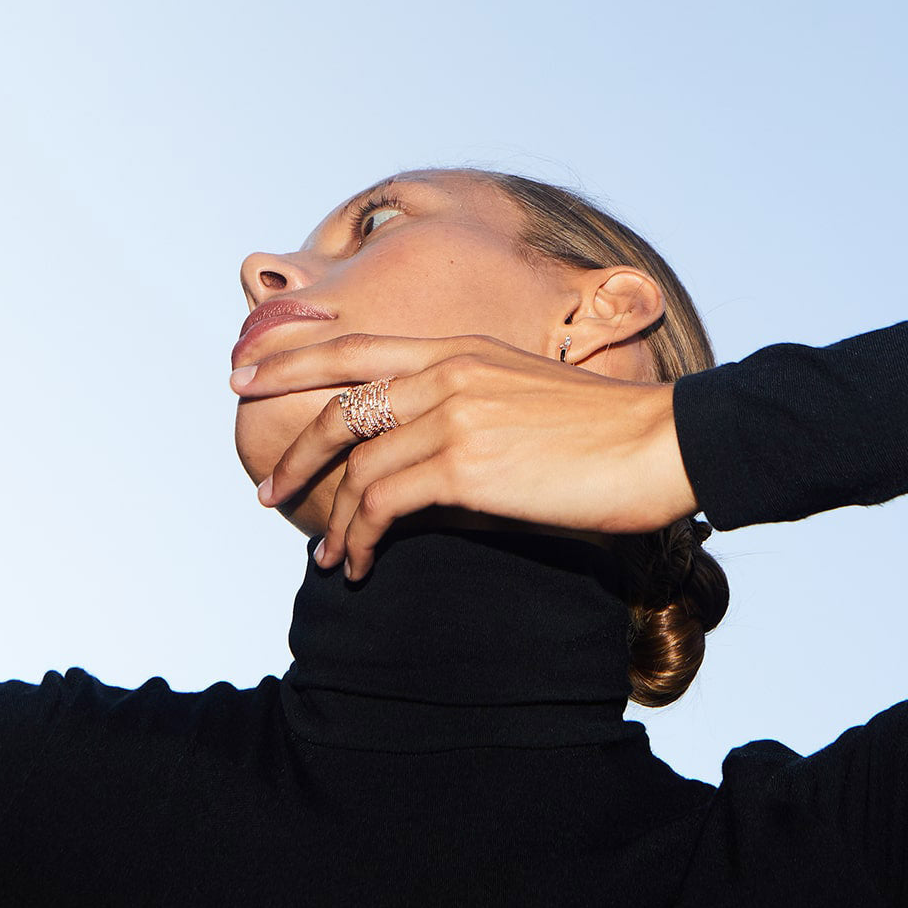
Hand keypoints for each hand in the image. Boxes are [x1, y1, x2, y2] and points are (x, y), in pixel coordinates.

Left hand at [230, 334, 698, 579]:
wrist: (663, 442)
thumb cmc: (605, 431)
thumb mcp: (525, 395)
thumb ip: (469, 406)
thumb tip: (430, 453)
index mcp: (460, 349)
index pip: (355, 344)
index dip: (291, 355)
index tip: (244, 371)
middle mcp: (448, 372)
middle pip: (339, 404)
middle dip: (293, 448)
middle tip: (265, 488)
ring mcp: (454, 414)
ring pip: (358, 466)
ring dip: (332, 518)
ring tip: (326, 555)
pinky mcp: (466, 465)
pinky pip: (384, 503)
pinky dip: (360, 537)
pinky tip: (360, 563)